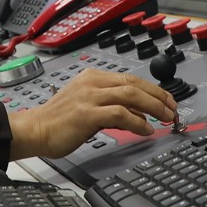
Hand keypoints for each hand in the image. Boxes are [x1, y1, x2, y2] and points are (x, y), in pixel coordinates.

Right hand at [8, 69, 176, 160]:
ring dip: (153, 107)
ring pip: (130, 95)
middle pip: (134, 84)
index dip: (153, 89)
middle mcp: (92, 83)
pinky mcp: (87, 113)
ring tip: (165, 118)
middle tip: (172, 108)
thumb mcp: (88, 106)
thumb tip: (138, 114)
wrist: (35, 130)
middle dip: (158, 96)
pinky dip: (137, 121)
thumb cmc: (59, 121)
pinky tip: (145, 129)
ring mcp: (89, 97)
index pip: (130, 78)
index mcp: (92, 77)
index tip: (166, 100)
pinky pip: (120, 114)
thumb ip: (112, 107)